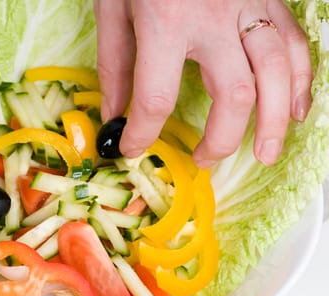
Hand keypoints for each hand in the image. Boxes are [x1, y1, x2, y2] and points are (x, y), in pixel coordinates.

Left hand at [94, 0, 311, 166]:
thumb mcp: (113, 7)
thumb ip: (115, 64)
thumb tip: (114, 114)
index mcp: (166, 21)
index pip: (156, 98)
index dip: (141, 134)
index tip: (130, 149)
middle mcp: (214, 18)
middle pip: (233, 96)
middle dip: (219, 139)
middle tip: (205, 161)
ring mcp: (249, 6)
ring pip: (277, 75)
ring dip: (272, 123)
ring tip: (263, 154)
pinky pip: (295, 45)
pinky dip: (300, 82)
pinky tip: (293, 111)